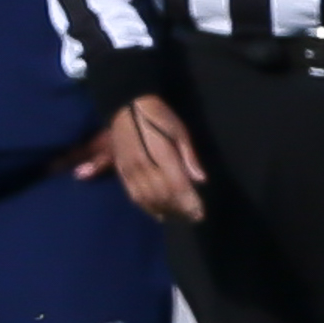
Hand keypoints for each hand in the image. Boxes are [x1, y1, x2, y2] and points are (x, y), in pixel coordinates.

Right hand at [100, 95, 207, 223]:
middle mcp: (144, 165)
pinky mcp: (122, 170)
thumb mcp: (179, 130)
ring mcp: (130, 169)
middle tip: (193, 218)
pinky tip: (158, 213)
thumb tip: (201, 180)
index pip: (177, 186)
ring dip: (164, 211)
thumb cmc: (158, 115)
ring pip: (147, 199)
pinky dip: (146, 207)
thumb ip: (189, 156)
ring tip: (178, 217)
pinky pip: (133, 195)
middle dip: (180, 210)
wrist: (126, 104)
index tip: (200, 213)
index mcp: (161, 154)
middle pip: (163, 196)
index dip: (189, 203)